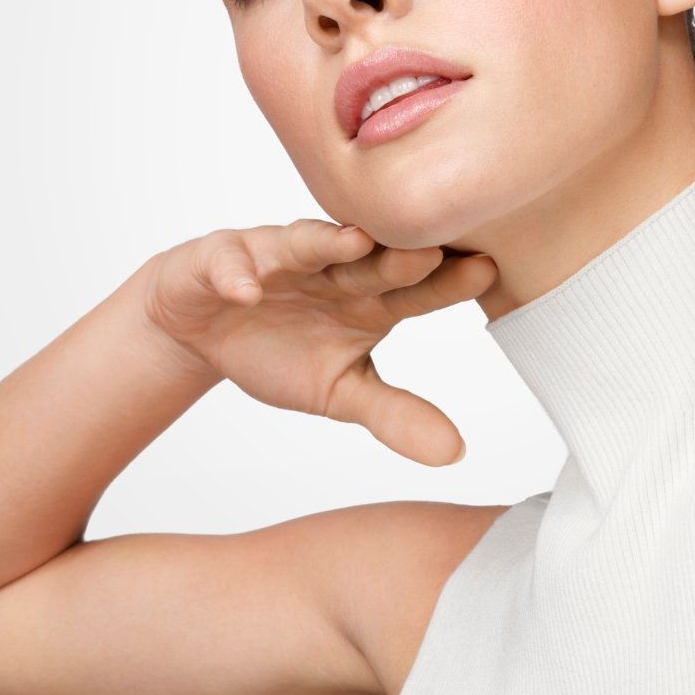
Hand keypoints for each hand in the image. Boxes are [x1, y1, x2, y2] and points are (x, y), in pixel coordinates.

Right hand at [137, 220, 497, 466]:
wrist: (204, 327)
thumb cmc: (281, 347)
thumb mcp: (339, 391)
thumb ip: (394, 414)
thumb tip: (457, 452)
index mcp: (368, 297)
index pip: (415, 288)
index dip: (447, 282)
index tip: (489, 272)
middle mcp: (330, 266)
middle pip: (370, 261)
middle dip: (398, 256)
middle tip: (434, 251)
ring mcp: (276, 257)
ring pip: (304, 243)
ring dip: (327, 243)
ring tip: (354, 243)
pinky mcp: (223, 258)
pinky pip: (229, 262)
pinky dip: (236, 275)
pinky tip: (245, 290)